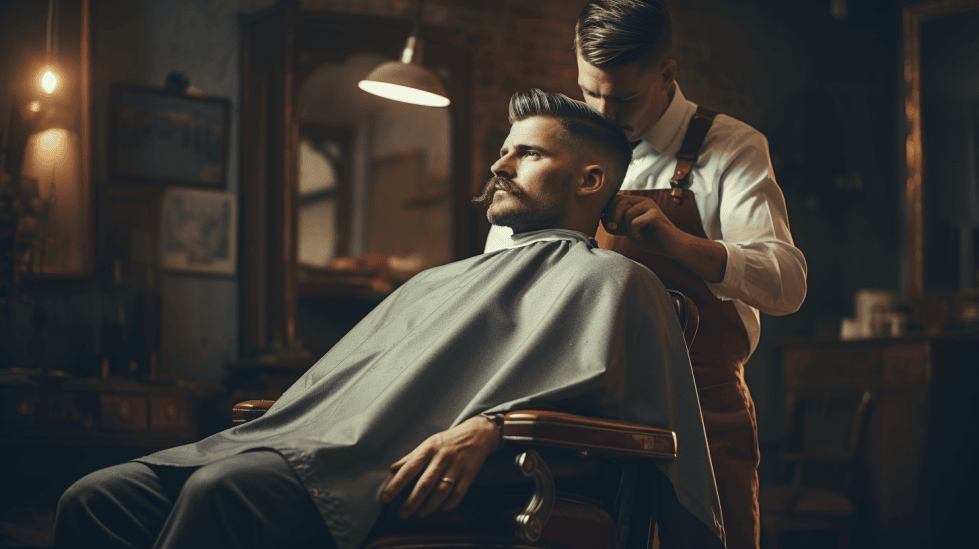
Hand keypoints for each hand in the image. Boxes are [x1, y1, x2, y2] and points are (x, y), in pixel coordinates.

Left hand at [380, 415, 500, 518]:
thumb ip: (411, 458)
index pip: (409, 469)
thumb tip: (392, 469)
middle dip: (412, 501)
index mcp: (428, 449)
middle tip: (402, 514)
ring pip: (442, 490)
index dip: (396, 484)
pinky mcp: (469, 474)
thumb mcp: (428, 444)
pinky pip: (458, 493)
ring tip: (419, 514)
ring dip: (429, 506)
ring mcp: (456, 466)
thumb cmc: (447, 441)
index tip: (385, 498)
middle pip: (425, 483)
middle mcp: (442, 457)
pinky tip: (441, 508)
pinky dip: (449, 503)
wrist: (476, 434)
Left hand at [601, 194, 681, 256]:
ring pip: (627, 213)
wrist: (670, 246)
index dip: (608, 211)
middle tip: (617, 229)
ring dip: (627, 229)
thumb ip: (617, 224)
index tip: (610, 226)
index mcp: (636, 202)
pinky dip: (634, 232)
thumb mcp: (629, 231)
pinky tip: (641, 237)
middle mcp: (643, 200)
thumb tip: (602, 218)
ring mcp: (650, 206)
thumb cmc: (650, 238)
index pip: (615, 199)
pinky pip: (635, 222)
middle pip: (619, 201)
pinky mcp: (655, 214)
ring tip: (635, 235)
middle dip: (614, 218)